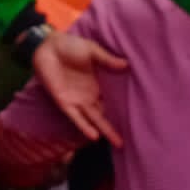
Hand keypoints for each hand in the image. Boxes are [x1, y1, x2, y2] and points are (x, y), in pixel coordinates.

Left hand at [31, 30, 127, 146]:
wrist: (48, 47)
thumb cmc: (71, 46)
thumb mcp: (92, 51)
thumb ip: (107, 60)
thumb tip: (127, 64)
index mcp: (98, 84)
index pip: (113, 100)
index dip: (124, 109)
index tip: (140, 118)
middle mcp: (90, 95)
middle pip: (105, 114)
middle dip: (117, 126)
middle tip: (133, 138)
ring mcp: (78, 101)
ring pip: (94, 120)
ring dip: (105, 131)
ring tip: (118, 143)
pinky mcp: (65, 103)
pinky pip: (76, 118)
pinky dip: (85, 127)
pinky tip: (94, 136)